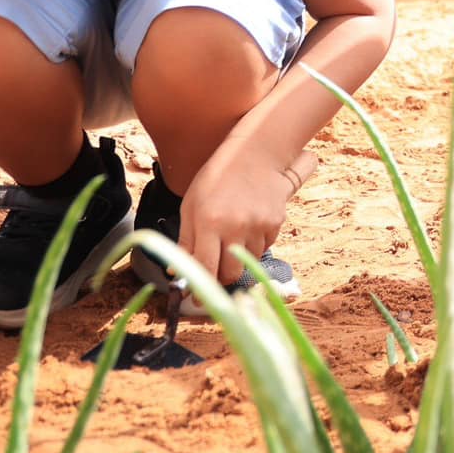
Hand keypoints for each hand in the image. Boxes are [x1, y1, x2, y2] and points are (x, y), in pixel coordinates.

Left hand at [177, 148, 317, 284]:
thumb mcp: (192, 205)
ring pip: (248, 262)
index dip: (200, 288)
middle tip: (215, 272)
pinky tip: (248, 227)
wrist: (256, 153)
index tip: (198, 299)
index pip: (205, 268)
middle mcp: (235, 227)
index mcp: (209, 222)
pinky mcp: (276, 223)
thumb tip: (177, 271)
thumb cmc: (217, 177)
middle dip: (221, 279)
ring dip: (238, 260)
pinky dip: (255, 245)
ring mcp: (259, 226)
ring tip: (232, 240)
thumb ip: (185, 239)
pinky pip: (265, 247)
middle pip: (230, 274)